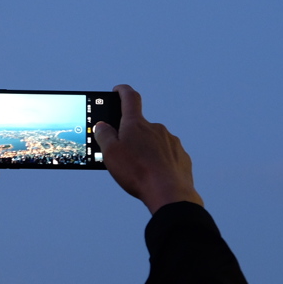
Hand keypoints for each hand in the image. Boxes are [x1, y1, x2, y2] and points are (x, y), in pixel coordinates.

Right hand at [93, 84, 202, 213]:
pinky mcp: (180, 155)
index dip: (122, 91)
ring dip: (145, 149)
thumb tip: (102, 126)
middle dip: (131, 135)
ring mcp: (170, 141)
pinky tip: (153, 174)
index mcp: (136, 124)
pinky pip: (166, 153)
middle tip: (122, 153)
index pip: (130, 98)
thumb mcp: (110, 154)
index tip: (118, 90)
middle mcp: (155, 128)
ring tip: (138, 169)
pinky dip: (159, 160)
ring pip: (154, 141)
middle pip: (140, 125)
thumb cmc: (138, 172)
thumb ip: (104, 136)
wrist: (169, 192)